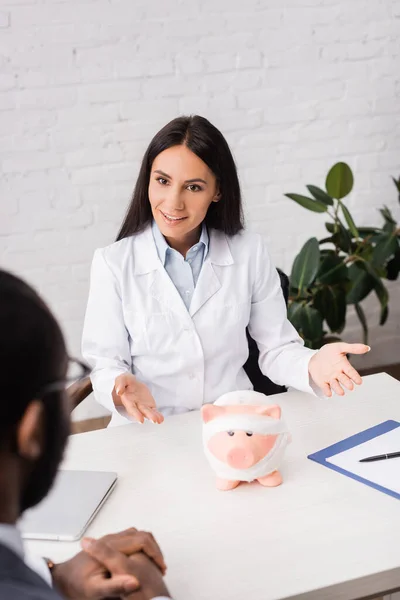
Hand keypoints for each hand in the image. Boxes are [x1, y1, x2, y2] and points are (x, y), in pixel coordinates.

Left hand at [52, 528, 166, 598]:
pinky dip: (140, 548)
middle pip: (141, 535)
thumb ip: (115, 586)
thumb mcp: (95, 591)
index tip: (161, 567)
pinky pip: (130, 540)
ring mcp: (109, 540)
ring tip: (153, 565)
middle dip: (155, 550)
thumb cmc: (76, 586)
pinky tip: (140, 563)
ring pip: (136, 536)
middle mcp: (111, 539)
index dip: (155, 553)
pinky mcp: (108, 545)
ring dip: (148, 548)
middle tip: (160, 567)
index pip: (142, 540)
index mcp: (111, 546)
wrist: (60, 580)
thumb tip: (134, 582)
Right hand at [114, 373, 163, 423]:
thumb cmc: (125, 382)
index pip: (132, 408)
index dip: (136, 414)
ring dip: (154, 417)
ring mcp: (143, 406)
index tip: (141, 420)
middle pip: (142, 412)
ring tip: (159, 420)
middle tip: (154, 420)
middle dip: (148, 416)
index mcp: (128, 400)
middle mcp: (135, 405)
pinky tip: (161, 419)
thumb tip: (119, 391)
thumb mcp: (121, 379)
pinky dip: (157, 414)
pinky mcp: (149, 404)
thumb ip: (120, 384)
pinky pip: (154, 410)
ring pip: (149, 412)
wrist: (131, 384)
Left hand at [308, 342, 369, 396]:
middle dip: (347, 383)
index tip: (359, 381)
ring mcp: (331, 379)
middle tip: (350, 387)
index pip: (351, 372)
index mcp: (344, 366)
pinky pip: (325, 387)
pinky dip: (327, 390)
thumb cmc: (330, 352)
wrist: (315, 356)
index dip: (355, 377)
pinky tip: (329, 393)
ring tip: (341, 393)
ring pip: (335, 385)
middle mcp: (339, 374)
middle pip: (344, 380)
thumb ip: (353, 348)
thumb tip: (367, 348)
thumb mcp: (340, 347)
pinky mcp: (323, 382)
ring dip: (338, 389)